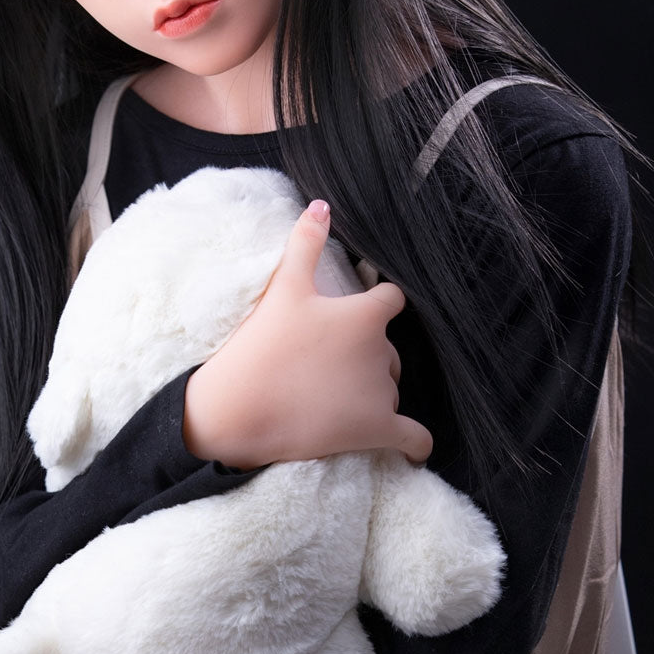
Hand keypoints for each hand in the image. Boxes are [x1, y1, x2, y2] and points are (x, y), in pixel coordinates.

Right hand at [182, 200, 432, 468]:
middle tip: (325, 366)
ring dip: (371, 394)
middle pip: (390, 351)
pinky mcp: (376, 430)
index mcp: (365, 316)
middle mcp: (382, 353)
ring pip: (390, 390)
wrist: (238, 408)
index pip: (391, 301)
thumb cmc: (261, 345)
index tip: (356, 318)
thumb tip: (322, 204)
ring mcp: (381, 394)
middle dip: (366, 357)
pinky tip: (412, 449)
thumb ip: (306, 244)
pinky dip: (415, 444)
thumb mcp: (283, 288)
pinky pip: (414, 439)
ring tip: (330, 401)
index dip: (376, 306)